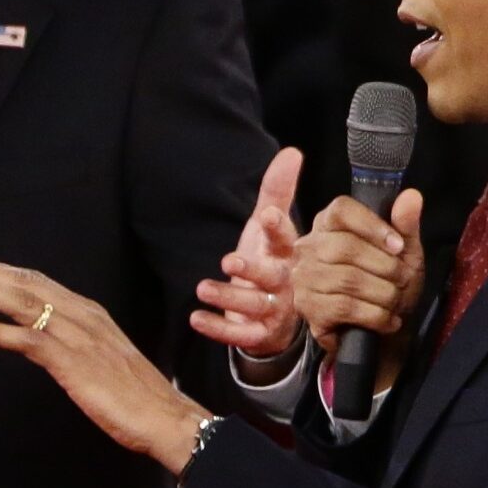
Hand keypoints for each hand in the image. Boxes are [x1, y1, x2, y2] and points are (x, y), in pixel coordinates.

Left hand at [0, 253, 209, 475]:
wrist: (165, 416)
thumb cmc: (135, 394)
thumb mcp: (99, 356)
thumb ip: (73, 341)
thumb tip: (43, 340)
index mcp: (87, 311)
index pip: (36, 281)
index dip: (0, 269)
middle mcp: (81, 314)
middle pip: (25, 283)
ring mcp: (77, 335)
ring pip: (23, 303)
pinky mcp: (72, 361)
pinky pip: (28, 340)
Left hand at [191, 147, 302, 357]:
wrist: (278, 314)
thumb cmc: (271, 260)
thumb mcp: (270, 227)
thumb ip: (277, 191)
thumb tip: (291, 152)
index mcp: (288, 253)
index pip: (287, 238)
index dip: (278, 228)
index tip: (267, 216)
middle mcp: (286, 282)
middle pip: (273, 276)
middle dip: (253, 270)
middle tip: (228, 261)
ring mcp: (274, 310)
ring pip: (256, 306)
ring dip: (229, 298)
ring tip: (202, 288)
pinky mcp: (260, 334)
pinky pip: (242, 335)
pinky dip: (219, 329)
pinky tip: (197, 318)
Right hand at [292, 189, 424, 387]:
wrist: (379, 333)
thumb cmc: (387, 283)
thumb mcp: (404, 252)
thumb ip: (406, 224)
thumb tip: (412, 196)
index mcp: (328, 223)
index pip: (341, 209)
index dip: (373, 225)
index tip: (399, 246)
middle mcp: (308, 247)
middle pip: (346, 247)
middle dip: (386, 267)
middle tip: (403, 280)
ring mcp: (304, 278)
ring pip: (348, 279)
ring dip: (384, 294)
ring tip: (396, 301)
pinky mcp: (307, 308)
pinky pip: (345, 307)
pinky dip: (376, 315)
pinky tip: (387, 319)